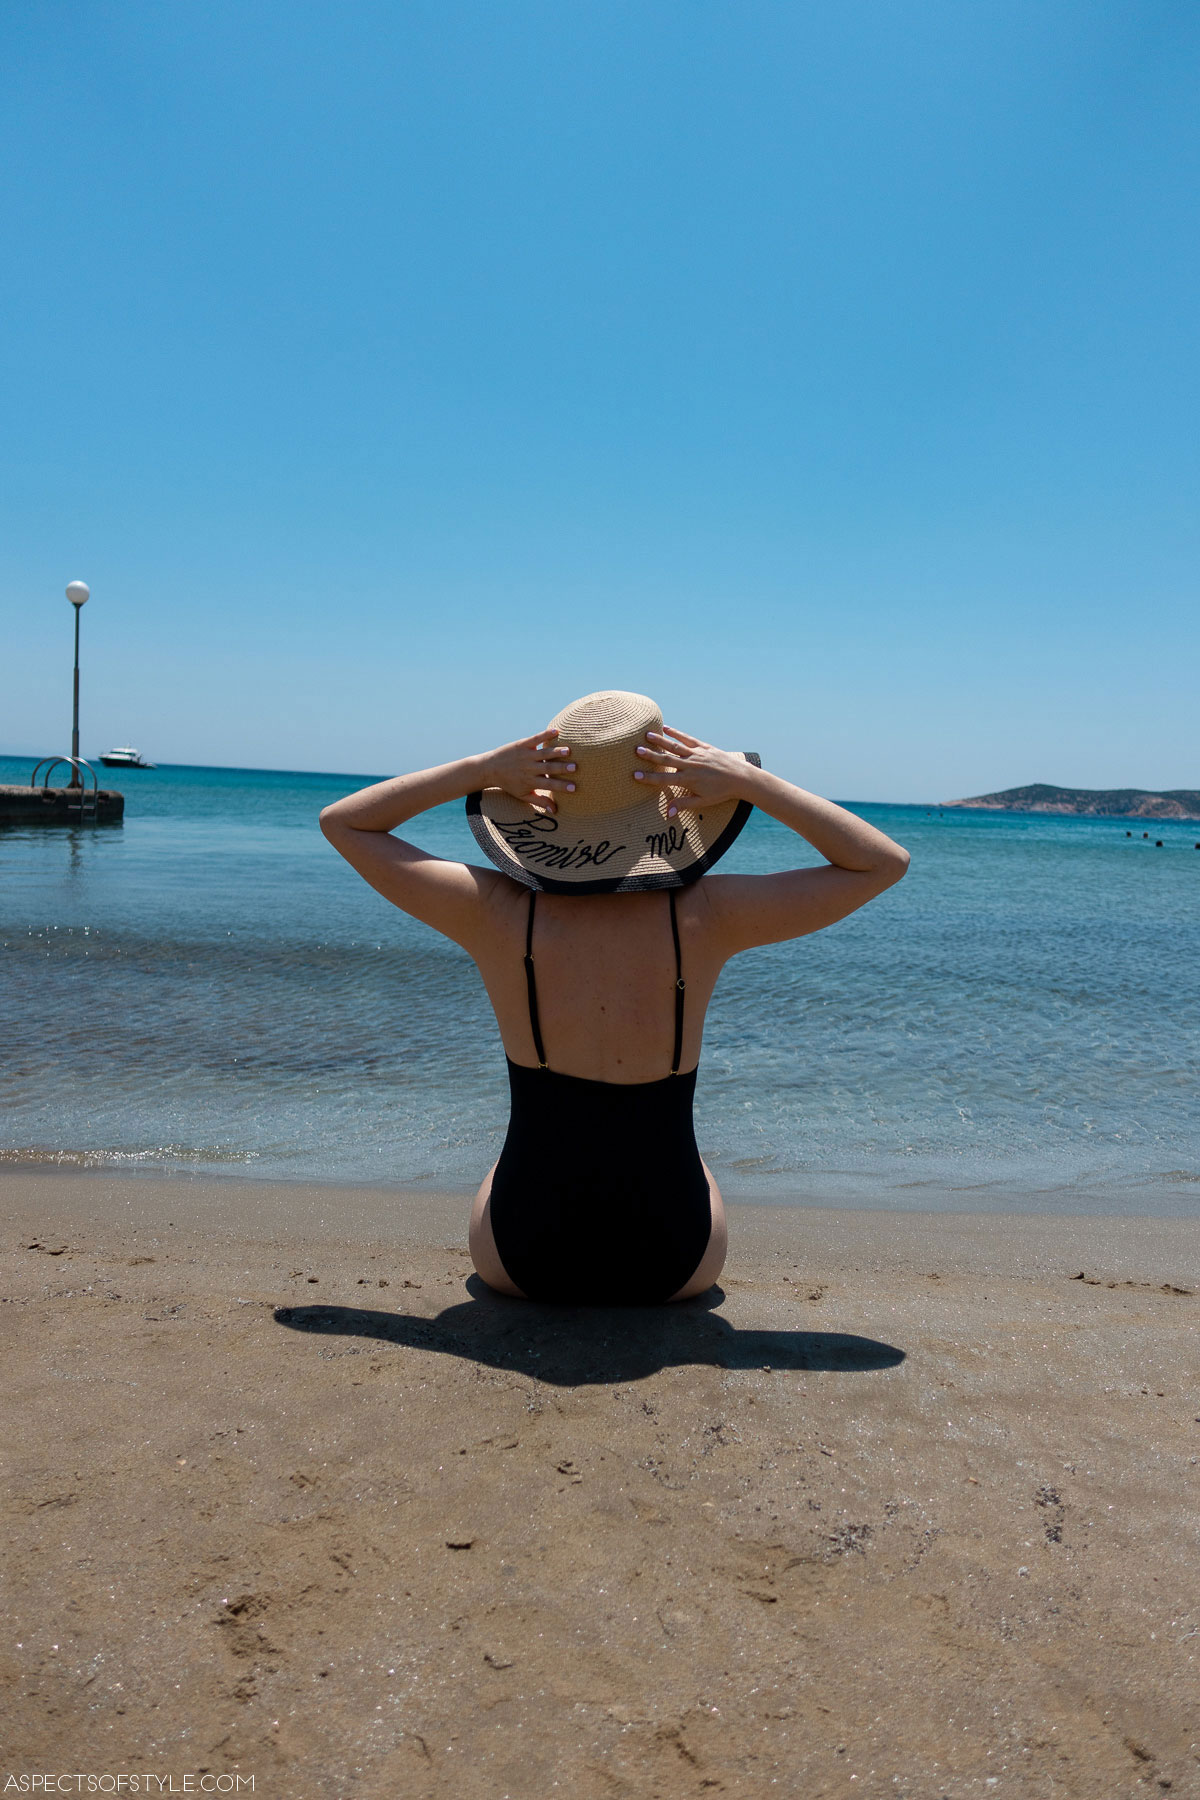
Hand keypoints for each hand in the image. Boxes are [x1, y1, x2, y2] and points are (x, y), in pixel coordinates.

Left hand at [480, 730, 575, 814]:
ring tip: (568, 751)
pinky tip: (557, 731)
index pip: (548, 785)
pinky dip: (545, 735)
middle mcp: (528, 768)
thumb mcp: (523, 795)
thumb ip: (540, 801)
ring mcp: (525, 755)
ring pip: (543, 753)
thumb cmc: (509, 784)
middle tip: (575, 767)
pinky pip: (535, 739)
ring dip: (556, 752)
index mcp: (530, 782)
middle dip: (561, 768)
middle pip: (548, 769)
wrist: (490, 769)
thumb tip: (555, 811)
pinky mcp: (522, 744)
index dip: (561, 786)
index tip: (574, 787)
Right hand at [633, 727, 753, 817]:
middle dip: (650, 755)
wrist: (741, 778)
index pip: (664, 779)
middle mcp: (690, 765)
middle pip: (666, 759)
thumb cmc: (721, 793)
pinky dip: (677, 733)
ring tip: (647, 735)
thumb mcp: (702, 802)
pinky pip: (688, 739)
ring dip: (660, 741)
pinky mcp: (704, 747)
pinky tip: (667, 728)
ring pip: (675, 746)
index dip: (649, 778)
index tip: (635, 775)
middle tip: (636, 750)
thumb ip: (683, 805)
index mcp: (688, 780)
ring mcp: (697, 755)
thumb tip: (667, 813)